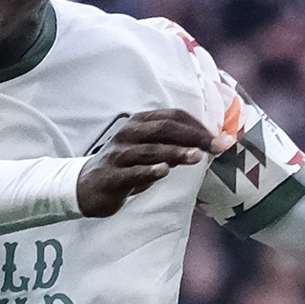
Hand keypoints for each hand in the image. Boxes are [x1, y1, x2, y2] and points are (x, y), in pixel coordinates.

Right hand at [74, 108, 217, 216]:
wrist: (86, 187)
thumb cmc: (123, 167)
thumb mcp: (148, 152)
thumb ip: (172, 147)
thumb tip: (206, 147)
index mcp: (139, 123)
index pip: (173, 116)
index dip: (198, 125)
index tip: (218, 138)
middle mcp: (129, 133)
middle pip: (164, 128)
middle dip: (193, 136)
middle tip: (215, 146)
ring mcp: (119, 154)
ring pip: (151, 149)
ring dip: (176, 152)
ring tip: (197, 156)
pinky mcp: (112, 176)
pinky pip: (133, 172)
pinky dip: (149, 171)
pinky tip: (164, 171)